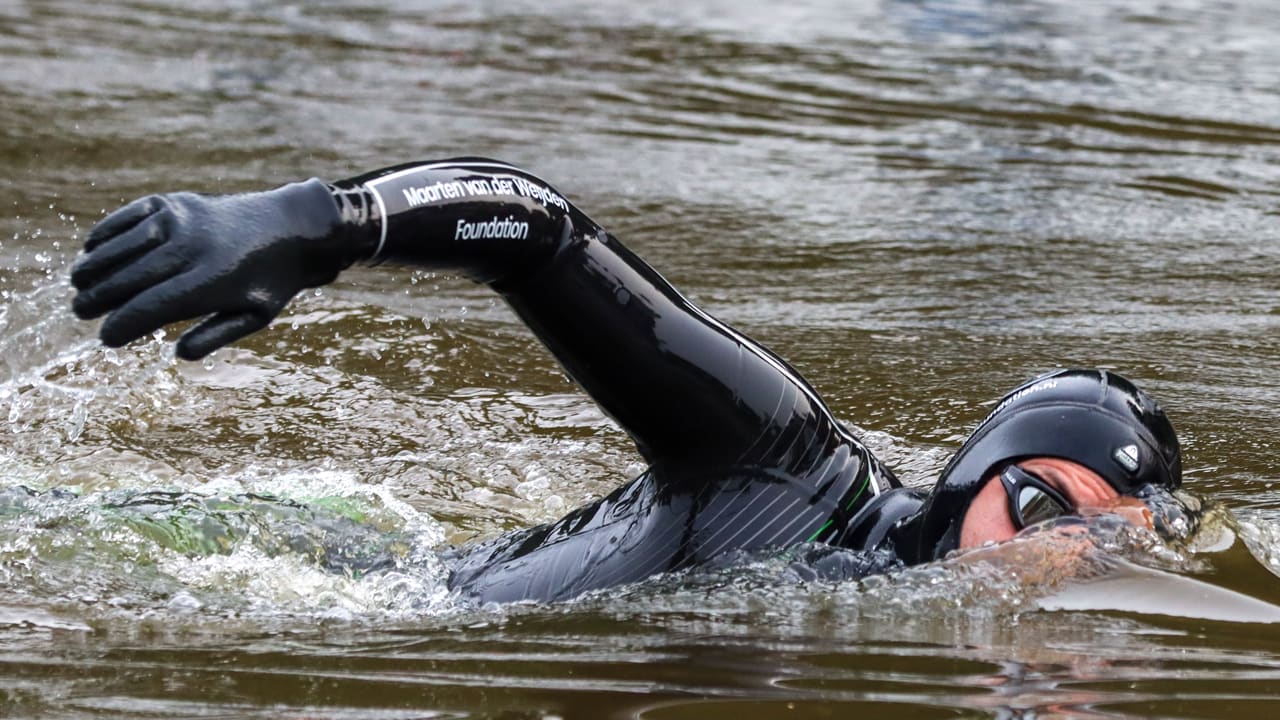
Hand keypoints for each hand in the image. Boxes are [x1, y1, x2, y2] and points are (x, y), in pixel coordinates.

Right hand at [71, 179, 359, 359]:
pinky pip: (131, 216)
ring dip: (95, 266)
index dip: (123, 325)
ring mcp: (181, 219)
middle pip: (131, 277)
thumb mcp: (255, 316)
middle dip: (100, 297)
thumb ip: (216, 335)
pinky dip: (107, 233)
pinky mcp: (176, 201)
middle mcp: (191, 247)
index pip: (152, 307)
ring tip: (78, 284)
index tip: (106, 339)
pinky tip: (91, 249)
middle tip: (80, 312)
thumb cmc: (271, 280)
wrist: (292, 227)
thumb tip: (176, 353)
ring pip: (124, 245)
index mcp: (212, 281)